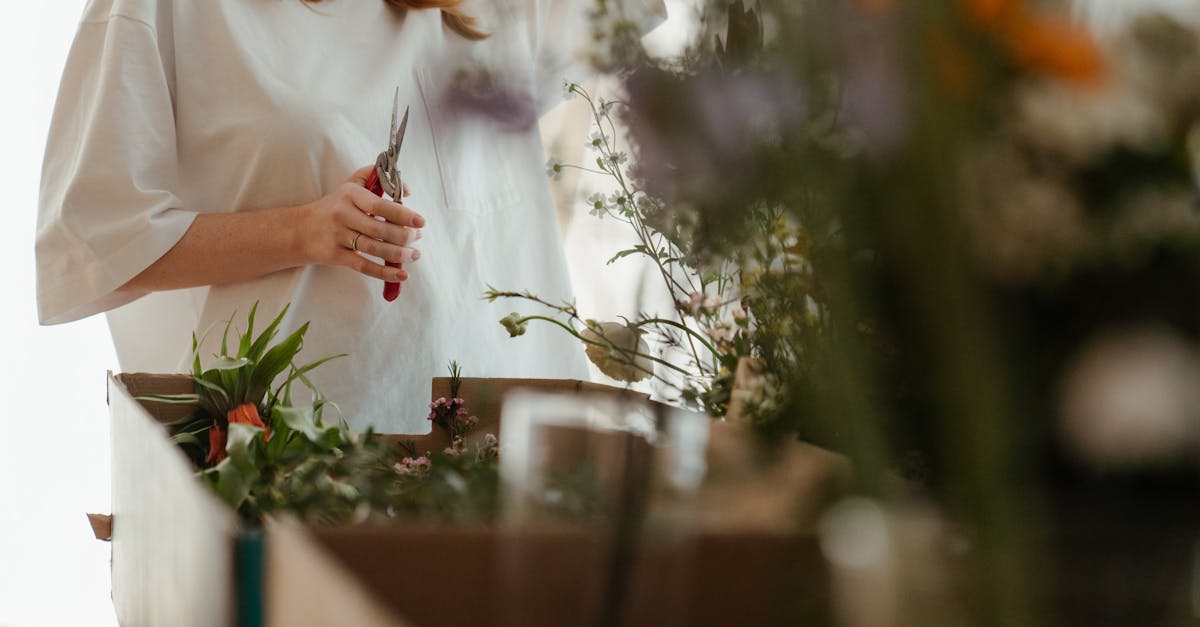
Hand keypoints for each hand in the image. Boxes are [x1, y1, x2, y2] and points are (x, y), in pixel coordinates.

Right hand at [296, 166, 424, 282]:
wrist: (298, 230)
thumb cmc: (333, 207)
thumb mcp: (350, 185)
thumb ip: (376, 177)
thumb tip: (406, 190)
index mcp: (350, 195)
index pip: (379, 205)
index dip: (402, 214)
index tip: (420, 221)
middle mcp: (343, 214)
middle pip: (380, 229)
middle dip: (405, 236)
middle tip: (418, 237)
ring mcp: (338, 236)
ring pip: (375, 248)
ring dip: (400, 254)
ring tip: (415, 254)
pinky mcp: (335, 255)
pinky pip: (364, 266)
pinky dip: (384, 273)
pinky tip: (401, 274)